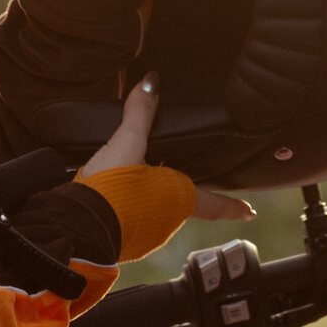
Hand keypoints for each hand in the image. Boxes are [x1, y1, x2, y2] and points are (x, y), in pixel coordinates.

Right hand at [78, 72, 255, 220]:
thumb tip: (152, 82)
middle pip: (181, 206)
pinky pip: (134, 225)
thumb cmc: (110, 188)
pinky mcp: (123, 244)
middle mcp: (168, 222)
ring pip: (156, 217)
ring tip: (137, 189)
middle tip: (178, 184)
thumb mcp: (127, 142)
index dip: (233, 206)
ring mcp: (146, 237)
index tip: (249, 211)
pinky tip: (115, 202)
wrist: (76, 227)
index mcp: (178, 197)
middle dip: (180, 196)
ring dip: (150, 204)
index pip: (215, 203)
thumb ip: (141, 112)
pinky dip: (129, 212)